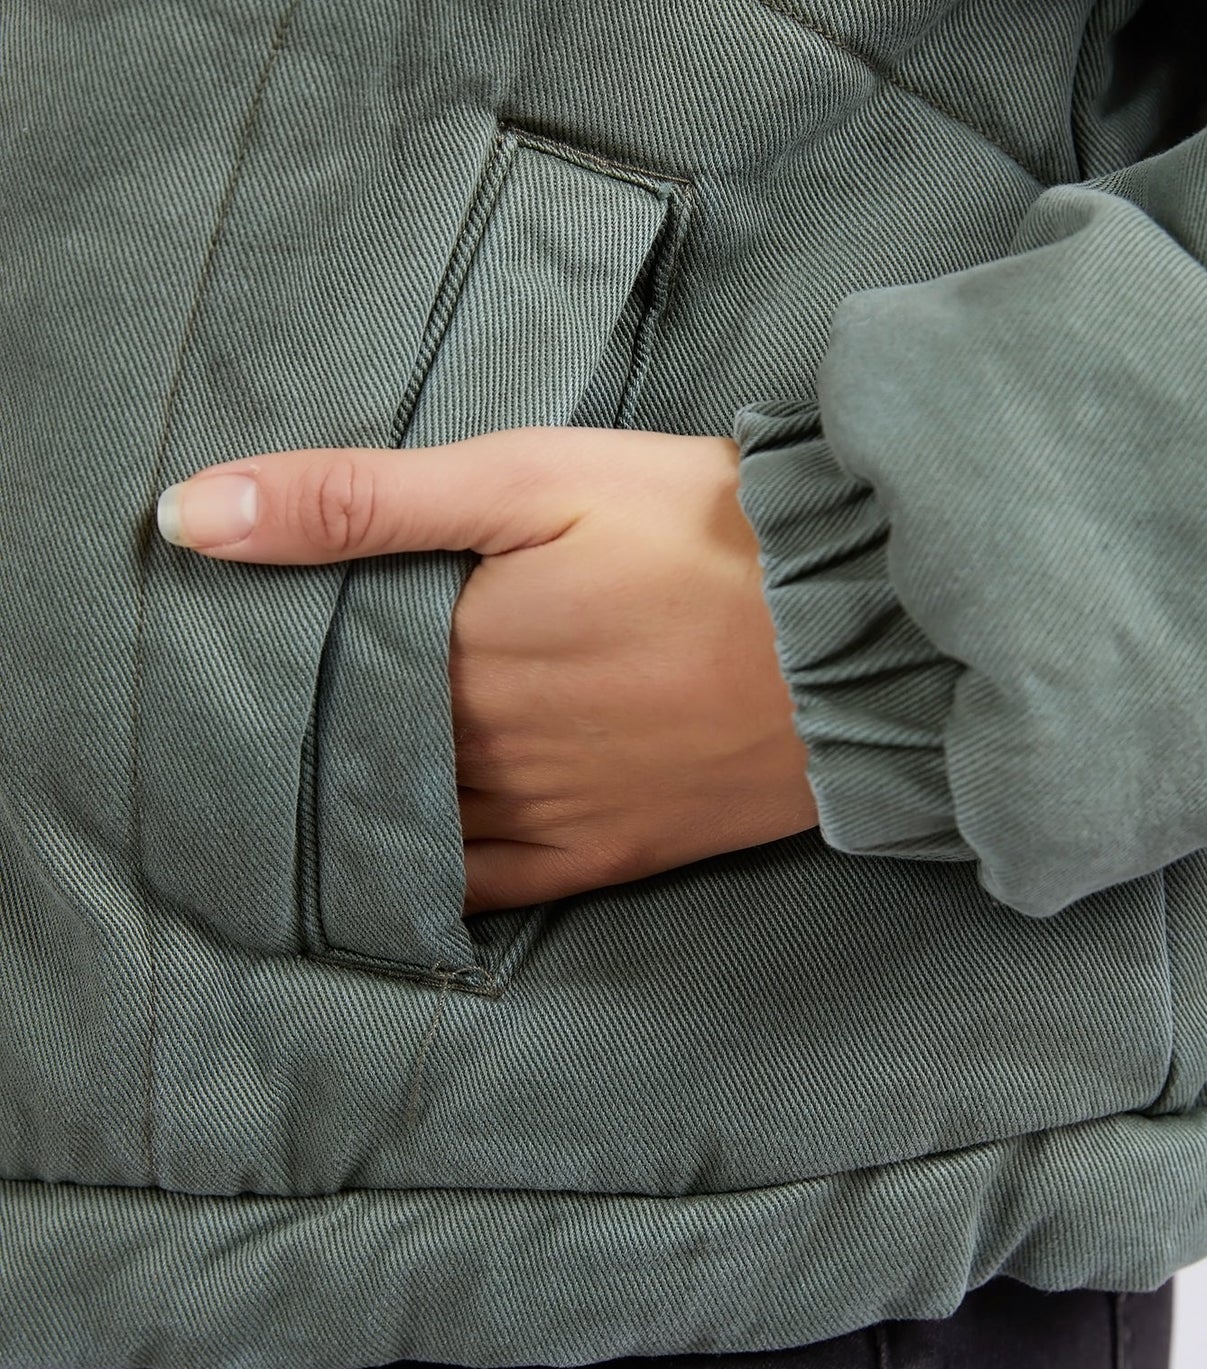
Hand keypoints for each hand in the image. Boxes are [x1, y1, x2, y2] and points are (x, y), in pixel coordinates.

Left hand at [156, 427, 820, 912]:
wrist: (859, 633)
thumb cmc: (697, 532)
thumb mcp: (529, 478)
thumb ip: (359, 501)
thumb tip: (186, 516)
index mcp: (448, 657)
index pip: (306, 681)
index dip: (252, 670)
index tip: (202, 658)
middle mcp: (476, 755)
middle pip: (347, 756)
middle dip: (289, 739)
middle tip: (220, 725)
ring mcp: (542, 817)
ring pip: (401, 828)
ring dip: (344, 807)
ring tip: (279, 791)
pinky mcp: (606, 856)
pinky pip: (480, 890)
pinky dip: (420, 879)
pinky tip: (382, 870)